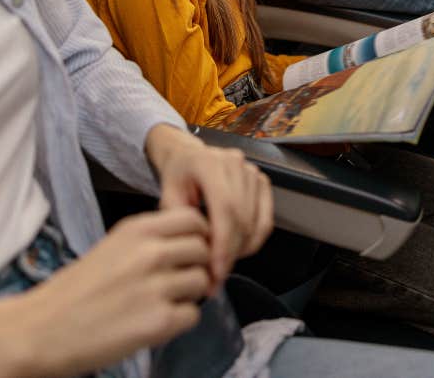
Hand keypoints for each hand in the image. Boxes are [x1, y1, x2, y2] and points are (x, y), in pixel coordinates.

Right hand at [0, 208, 211, 377]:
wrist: (43, 328)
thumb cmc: (76, 288)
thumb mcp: (113, 245)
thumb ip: (149, 240)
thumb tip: (188, 243)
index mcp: (137, 229)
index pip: (193, 218)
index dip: (198, 234)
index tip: (189, 249)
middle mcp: (151, 252)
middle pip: (203, 250)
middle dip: (197, 265)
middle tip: (180, 280)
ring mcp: (156, 287)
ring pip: (201, 283)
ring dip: (190, 294)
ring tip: (165, 302)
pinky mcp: (158, 323)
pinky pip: (193, 316)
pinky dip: (180, 321)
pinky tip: (157, 321)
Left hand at [145, 124, 273, 290]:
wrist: (189, 156)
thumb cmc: (178, 175)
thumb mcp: (167, 194)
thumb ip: (179, 220)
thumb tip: (196, 249)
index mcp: (209, 162)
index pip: (225, 207)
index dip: (223, 243)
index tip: (216, 270)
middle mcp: (235, 163)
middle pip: (241, 217)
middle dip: (230, 253)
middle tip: (216, 278)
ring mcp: (251, 171)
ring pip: (254, 222)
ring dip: (241, 250)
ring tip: (222, 265)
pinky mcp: (262, 182)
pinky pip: (266, 220)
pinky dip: (254, 241)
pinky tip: (238, 250)